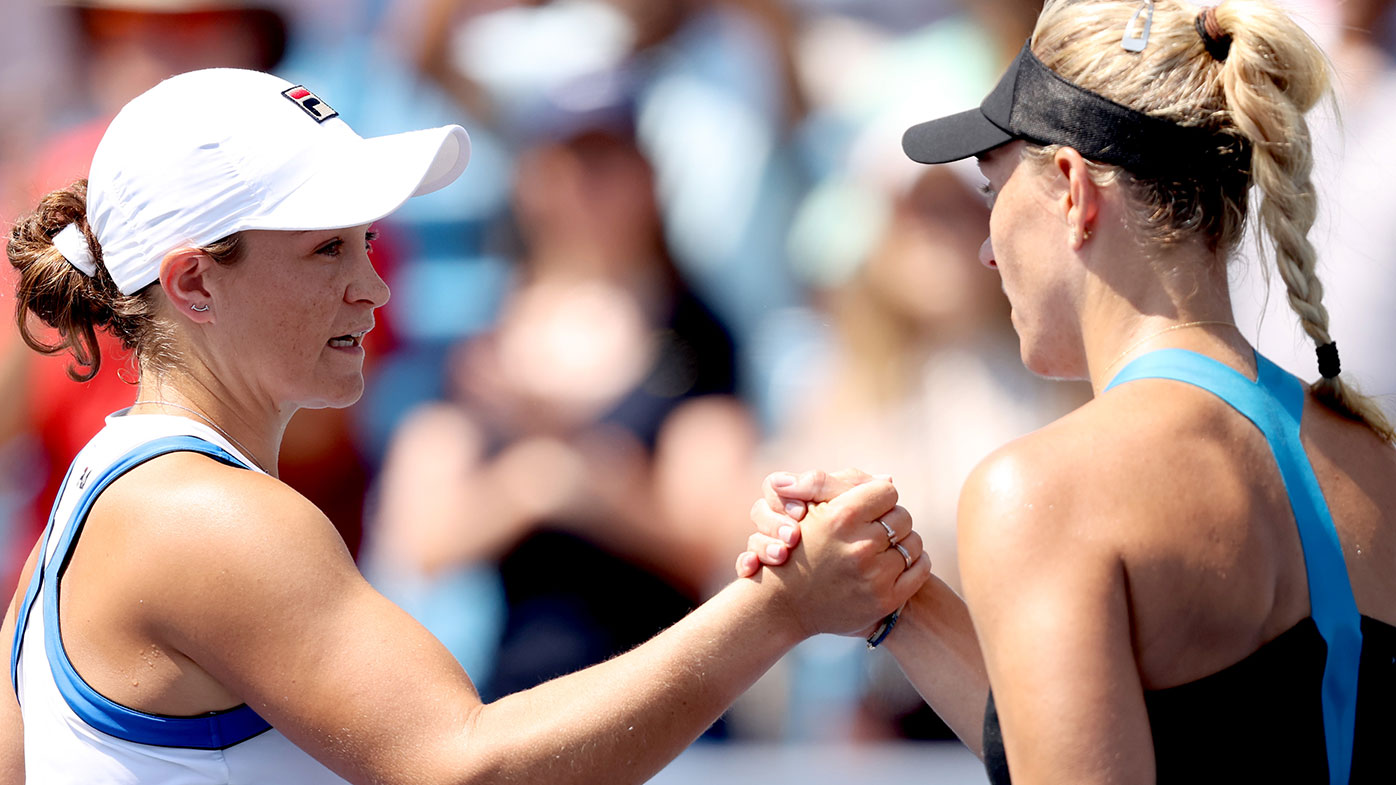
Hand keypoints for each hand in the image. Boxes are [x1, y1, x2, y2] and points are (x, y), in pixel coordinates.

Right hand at [741, 474, 928, 636]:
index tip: (867, 509)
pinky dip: (914, 563)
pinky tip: (896, 564)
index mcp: (841, 517)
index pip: (887, 492)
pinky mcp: (885, 600)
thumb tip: (890, 480)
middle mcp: (859, 546)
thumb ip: (847, 483)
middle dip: (890, 520)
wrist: (784, 603)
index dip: (878, 498)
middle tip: (874, 531)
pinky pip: (920, 569)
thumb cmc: (799, 546)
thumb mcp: (812, 507)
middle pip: (903, 517)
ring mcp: (874, 576)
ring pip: (914, 542)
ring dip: (902, 542)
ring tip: (882, 549)